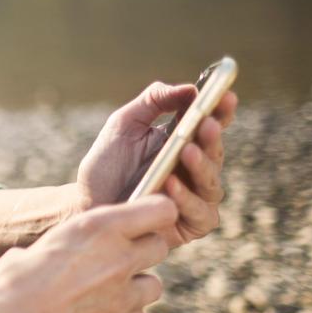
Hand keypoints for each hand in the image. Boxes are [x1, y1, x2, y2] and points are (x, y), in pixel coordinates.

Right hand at [0, 196, 174, 312]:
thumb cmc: (8, 286)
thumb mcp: (34, 249)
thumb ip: (59, 250)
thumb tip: (47, 258)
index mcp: (96, 228)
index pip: (160, 209)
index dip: (155, 213)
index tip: (142, 220)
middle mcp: (119, 259)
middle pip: (159, 246)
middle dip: (142, 250)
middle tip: (115, 259)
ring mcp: (124, 297)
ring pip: (153, 286)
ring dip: (134, 286)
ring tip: (102, 292)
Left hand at [76, 81, 237, 248]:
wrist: (86, 203)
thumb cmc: (107, 164)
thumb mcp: (125, 124)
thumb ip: (153, 101)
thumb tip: (189, 87)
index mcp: (184, 141)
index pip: (211, 123)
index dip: (221, 110)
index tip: (225, 94)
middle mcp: (196, 169)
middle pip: (215, 151)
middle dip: (212, 136)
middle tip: (206, 123)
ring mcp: (195, 197)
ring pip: (211, 182)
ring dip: (201, 166)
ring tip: (187, 151)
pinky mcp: (190, 224)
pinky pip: (199, 212)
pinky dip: (186, 198)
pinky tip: (170, 184)